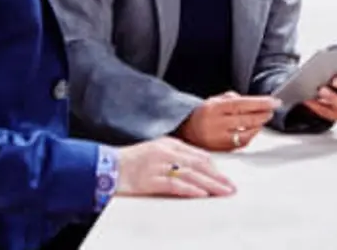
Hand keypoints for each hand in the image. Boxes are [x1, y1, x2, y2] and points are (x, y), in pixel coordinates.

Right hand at [114, 136, 235, 197]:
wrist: (105, 166)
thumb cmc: (130, 162)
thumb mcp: (155, 152)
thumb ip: (174, 157)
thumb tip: (196, 168)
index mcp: (168, 144)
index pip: (197, 155)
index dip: (214, 167)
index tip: (225, 177)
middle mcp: (165, 152)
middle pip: (198, 164)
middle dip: (217, 177)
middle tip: (231, 187)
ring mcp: (157, 165)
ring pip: (190, 174)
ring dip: (209, 184)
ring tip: (223, 192)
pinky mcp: (149, 179)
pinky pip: (173, 184)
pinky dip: (189, 189)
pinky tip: (200, 194)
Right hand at [175, 91, 280, 151]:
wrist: (185, 130)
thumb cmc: (202, 113)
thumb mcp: (214, 100)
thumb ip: (232, 98)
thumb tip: (252, 102)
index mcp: (214, 108)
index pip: (242, 104)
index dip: (260, 103)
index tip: (274, 102)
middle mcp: (216, 124)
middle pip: (246, 120)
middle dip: (263, 114)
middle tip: (272, 110)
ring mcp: (219, 139)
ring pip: (246, 134)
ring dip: (258, 126)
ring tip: (263, 119)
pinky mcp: (222, 150)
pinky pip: (242, 144)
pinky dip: (250, 136)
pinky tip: (253, 130)